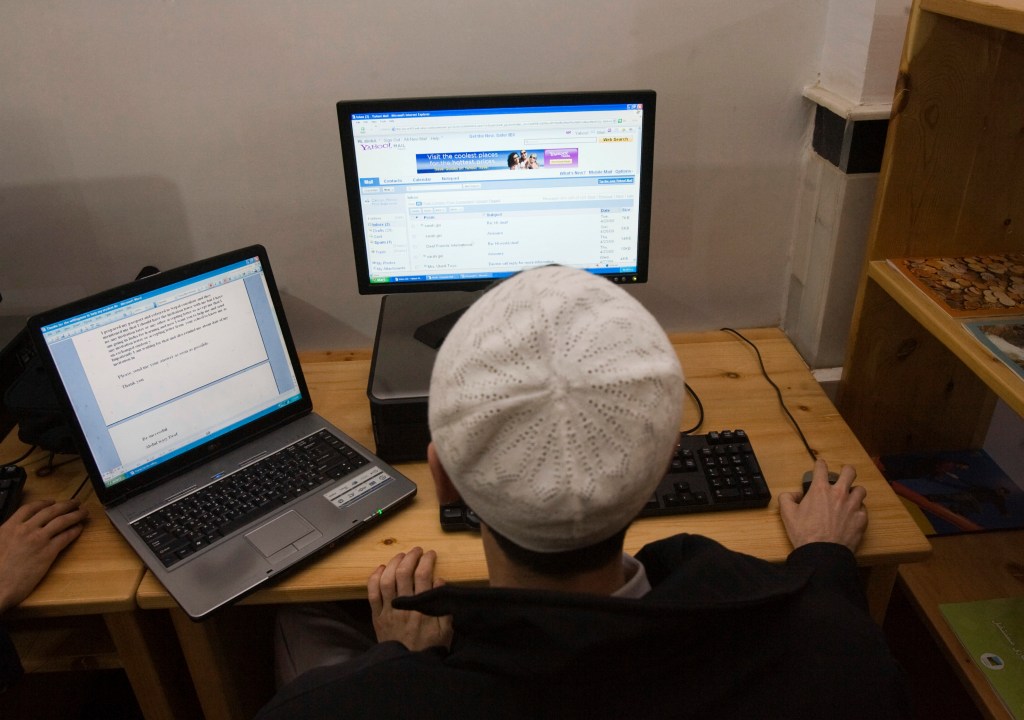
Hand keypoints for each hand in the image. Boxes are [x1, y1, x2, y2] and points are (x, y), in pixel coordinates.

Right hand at [0, 498, 88, 613]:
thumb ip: (7, 534)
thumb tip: (16, 529)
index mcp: (10, 527)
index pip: (30, 508)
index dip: (44, 503)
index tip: (52, 501)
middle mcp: (25, 529)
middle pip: (50, 511)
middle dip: (65, 505)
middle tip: (75, 502)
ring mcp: (38, 539)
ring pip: (62, 521)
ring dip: (75, 514)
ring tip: (83, 512)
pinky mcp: (48, 552)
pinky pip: (66, 536)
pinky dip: (75, 530)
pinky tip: (80, 528)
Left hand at [368, 546, 452, 650]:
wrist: (408, 666)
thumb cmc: (429, 648)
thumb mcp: (446, 630)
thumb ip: (444, 605)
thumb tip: (439, 581)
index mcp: (422, 608)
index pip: (423, 575)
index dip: (426, 560)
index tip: (430, 554)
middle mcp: (404, 606)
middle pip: (403, 573)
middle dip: (410, 557)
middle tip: (416, 551)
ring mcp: (388, 611)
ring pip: (387, 580)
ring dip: (393, 563)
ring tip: (401, 556)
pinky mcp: (377, 617)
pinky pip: (372, 594)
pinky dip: (374, 578)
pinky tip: (381, 569)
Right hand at [778, 460, 866, 552]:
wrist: (822, 553)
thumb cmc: (804, 533)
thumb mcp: (787, 514)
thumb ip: (787, 498)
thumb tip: (795, 494)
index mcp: (820, 490)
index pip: (821, 468)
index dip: (820, 464)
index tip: (820, 465)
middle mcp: (839, 494)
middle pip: (849, 472)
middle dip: (846, 471)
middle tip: (843, 475)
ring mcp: (852, 506)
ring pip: (860, 490)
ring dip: (854, 492)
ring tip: (850, 497)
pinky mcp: (861, 519)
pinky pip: (863, 509)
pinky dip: (858, 510)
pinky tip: (852, 515)